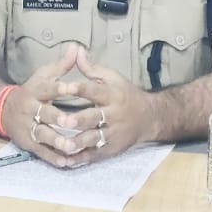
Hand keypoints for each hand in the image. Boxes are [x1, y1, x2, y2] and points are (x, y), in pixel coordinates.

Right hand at [3, 45, 84, 167]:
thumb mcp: (43, 75)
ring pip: (42, 135)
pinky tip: (65, 162)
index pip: (48, 88)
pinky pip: (40, 151)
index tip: (74, 89)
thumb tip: (77, 47)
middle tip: (71, 122)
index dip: (60, 88)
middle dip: (57, 119)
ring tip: (71, 147)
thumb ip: (62, 65)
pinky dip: (52, 157)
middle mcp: (31, 109)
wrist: (3, 109)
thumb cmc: (32, 90)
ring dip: (56, 141)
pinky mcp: (28, 143)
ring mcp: (29, 127)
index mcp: (36, 90)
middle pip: (44, 114)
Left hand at [49, 46, 154, 165]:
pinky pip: (94, 155)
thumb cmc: (125, 94)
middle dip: (78, 120)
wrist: (149, 117)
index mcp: (111, 94)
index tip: (64, 87)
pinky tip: (66, 161)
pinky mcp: (111, 149)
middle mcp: (112, 114)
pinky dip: (80, 159)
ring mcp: (112, 133)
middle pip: (94, 117)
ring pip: (94, 139)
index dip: (80, 88)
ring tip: (62, 145)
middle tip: (62, 121)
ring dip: (78, 143)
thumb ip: (91, 68)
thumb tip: (76, 50)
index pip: (94, 90)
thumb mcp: (112, 77)